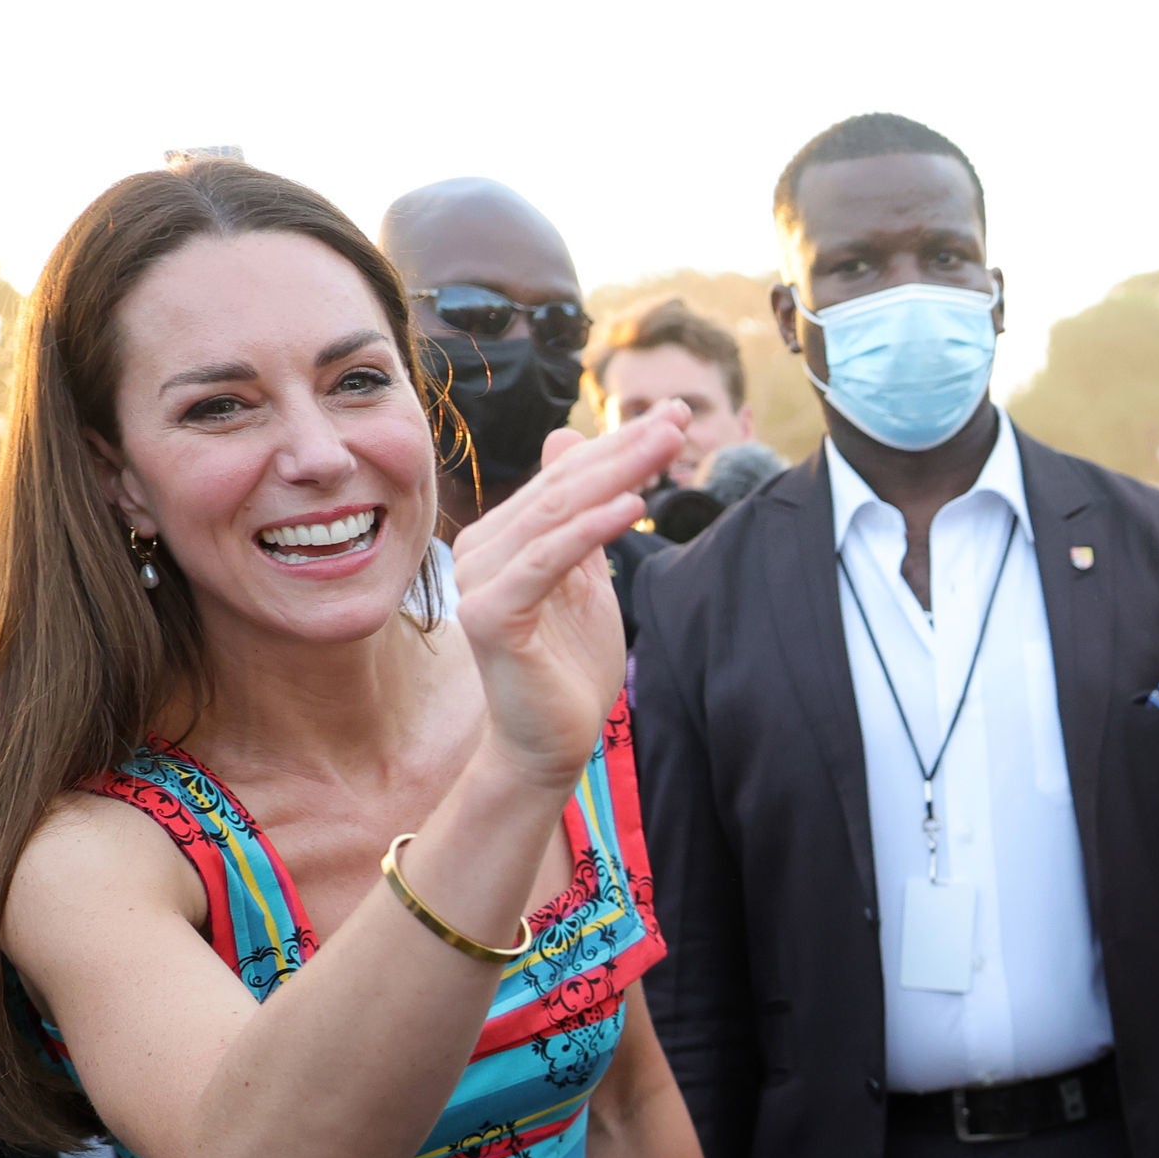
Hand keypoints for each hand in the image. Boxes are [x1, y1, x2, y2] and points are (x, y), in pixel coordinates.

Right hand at [447, 410, 688, 787]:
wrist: (549, 741)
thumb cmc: (569, 664)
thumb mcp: (584, 577)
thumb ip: (579, 514)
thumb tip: (567, 436)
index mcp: (504, 537)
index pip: (567, 478)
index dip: (620, 444)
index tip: (675, 416)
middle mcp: (481, 550)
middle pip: (565, 488)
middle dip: (626, 449)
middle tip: (679, 417)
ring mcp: (479, 581)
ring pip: (557, 516)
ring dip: (617, 476)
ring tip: (667, 447)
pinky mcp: (490, 615)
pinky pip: (546, 563)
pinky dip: (589, 532)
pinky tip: (631, 506)